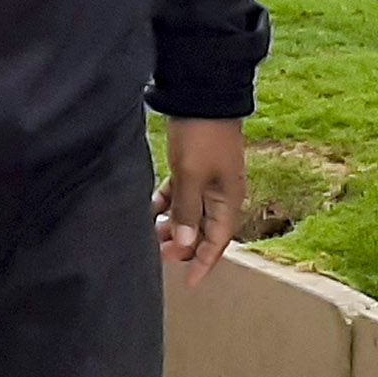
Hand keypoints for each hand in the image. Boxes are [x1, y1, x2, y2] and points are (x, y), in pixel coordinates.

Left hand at [158, 117, 246, 288]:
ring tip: (150, 237)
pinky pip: (180, 195)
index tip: (188, 283)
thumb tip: (184, 243)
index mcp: (228, 199)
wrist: (203, 93)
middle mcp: (221, 193)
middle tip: (157, 256)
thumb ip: (186, 210)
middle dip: (182, 246)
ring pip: (189, 213)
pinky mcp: (193, 167)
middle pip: (203, 230)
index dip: (202, 262)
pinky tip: (149, 211)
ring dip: (172, 226)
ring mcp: (207, 180)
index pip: (217, 241)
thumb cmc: (201, 134)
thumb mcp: (191, 175)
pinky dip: (166, 204)